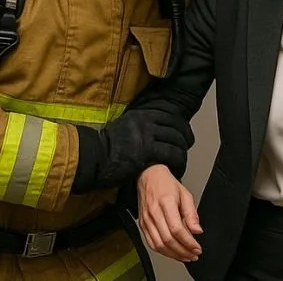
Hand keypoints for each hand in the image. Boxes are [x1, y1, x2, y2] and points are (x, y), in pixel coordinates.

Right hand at [71, 108, 193, 192]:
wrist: (94, 158)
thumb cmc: (105, 147)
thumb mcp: (122, 127)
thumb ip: (138, 125)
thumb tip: (151, 128)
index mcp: (140, 115)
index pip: (169, 115)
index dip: (180, 124)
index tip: (185, 132)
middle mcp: (144, 122)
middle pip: (175, 127)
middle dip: (185, 138)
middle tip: (188, 146)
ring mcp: (146, 136)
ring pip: (175, 141)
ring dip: (182, 152)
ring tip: (182, 160)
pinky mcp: (146, 151)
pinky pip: (170, 154)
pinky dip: (178, 162)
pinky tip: (177, 168)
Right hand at [137, 164, 201, 261]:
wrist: (148, 176)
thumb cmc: (166, 184)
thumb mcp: (185, 194)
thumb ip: (191, 213)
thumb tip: (197, 230)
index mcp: (166, 203)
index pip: (177, 229)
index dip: (188, 242)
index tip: (197, 248)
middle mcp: (154, 213)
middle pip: (168, 240)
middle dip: (182, 251)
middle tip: (193, 255)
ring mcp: (146, 220)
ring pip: (158, 245)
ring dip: (173, 255)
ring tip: (185, 257)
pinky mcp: (142, 225)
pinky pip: (151, 243)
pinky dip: (162, 251)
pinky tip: (172, 253)